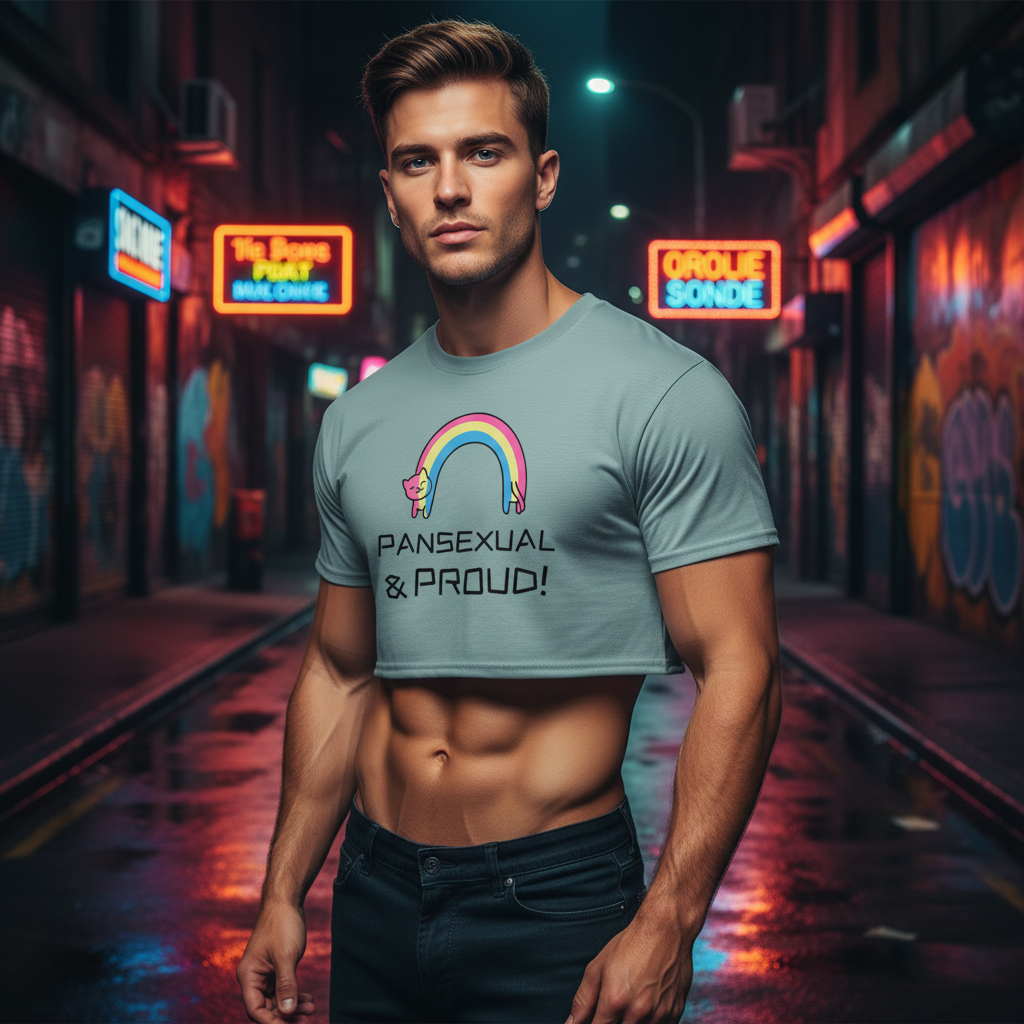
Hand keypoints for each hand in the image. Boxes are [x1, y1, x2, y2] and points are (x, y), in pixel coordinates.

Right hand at [236, 902, 316, 1021]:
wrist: (286, 901)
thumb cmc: (282, 924)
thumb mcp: (286, 956)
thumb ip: (286, 985)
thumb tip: (287, 1012)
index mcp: (248, 976)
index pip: (255, 1010)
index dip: (272, 1022)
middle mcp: (253, 978)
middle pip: (266, 1008)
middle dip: (286, 1016)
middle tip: (307, 1019)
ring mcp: (264, 974)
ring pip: (276, 1001)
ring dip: (293, 1007)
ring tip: (312, 1009)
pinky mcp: (275, 969)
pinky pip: (283, 990)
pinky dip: (295, 996)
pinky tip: (309, 1000)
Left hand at [565, 909, 693, 1023]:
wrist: (666, 930)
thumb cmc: (631, 945)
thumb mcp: (598, 967)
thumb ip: (583, 1000)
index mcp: (615, 1000)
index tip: (598, 1016)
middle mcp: (638, 1011)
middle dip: (614, 1021)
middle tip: (616, 1005)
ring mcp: (660, 1014)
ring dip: (632, 1022)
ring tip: (632, 1001)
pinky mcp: (675, 1013)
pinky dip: (651, 1021)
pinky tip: (647, 1004)